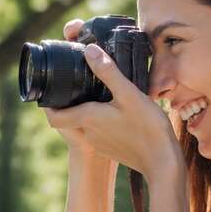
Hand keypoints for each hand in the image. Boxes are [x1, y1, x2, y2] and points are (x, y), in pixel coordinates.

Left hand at [44, 21, 178, 178]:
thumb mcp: (128, 93)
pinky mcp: (112, 149)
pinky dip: (101, 122)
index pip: (54, 117)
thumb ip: (108, 71)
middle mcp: (89, 133)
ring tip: (98, 94)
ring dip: (88, 112)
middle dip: (71, 103)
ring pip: (85, 125)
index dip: (48, 106)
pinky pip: (99, 133)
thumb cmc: (147, 126)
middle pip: (70, 118)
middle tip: (78, 85)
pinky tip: (116, 112)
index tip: (51, 92)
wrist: (162, 161)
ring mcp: (100, 143)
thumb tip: (88, 50)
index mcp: (87, 118)